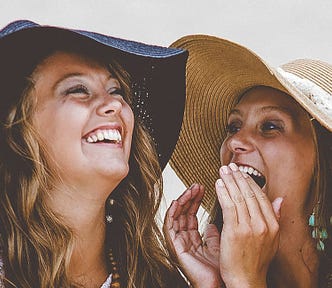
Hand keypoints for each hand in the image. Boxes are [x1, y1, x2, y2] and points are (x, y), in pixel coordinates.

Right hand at [163, 184, 222, 287]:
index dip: (195, 201)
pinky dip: (171, 213)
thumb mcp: (219, 245)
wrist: (220, 284)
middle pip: (183, 214)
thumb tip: (212, 224)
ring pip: (176, 217)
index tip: (202, 188)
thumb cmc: (220, 270)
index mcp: (194, 239)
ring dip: (182, 202)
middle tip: (196, 185)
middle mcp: (185, 239)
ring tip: (191, 189)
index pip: (192, 215)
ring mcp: (179, 243)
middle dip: (189, 198)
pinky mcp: (175, 247)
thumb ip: (214, 234)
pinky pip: (170, 227)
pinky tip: (176, 202)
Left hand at [216, 163, 282, 287]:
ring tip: (223, 172)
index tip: (242, 173)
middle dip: (239, 177)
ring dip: (229, 181)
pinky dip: (223, 193)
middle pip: (249, 194)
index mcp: (272, 225)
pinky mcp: (234, 231)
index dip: (250, 182)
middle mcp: (263, 224)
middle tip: (230, 167)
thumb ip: (274, 217)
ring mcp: (249, 228)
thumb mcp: (271, 239)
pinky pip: (228, 206)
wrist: (246, 279)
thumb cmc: (255, 260)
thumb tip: (279, 199)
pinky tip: (218, 184)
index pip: (261, 196)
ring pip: (238, 197)